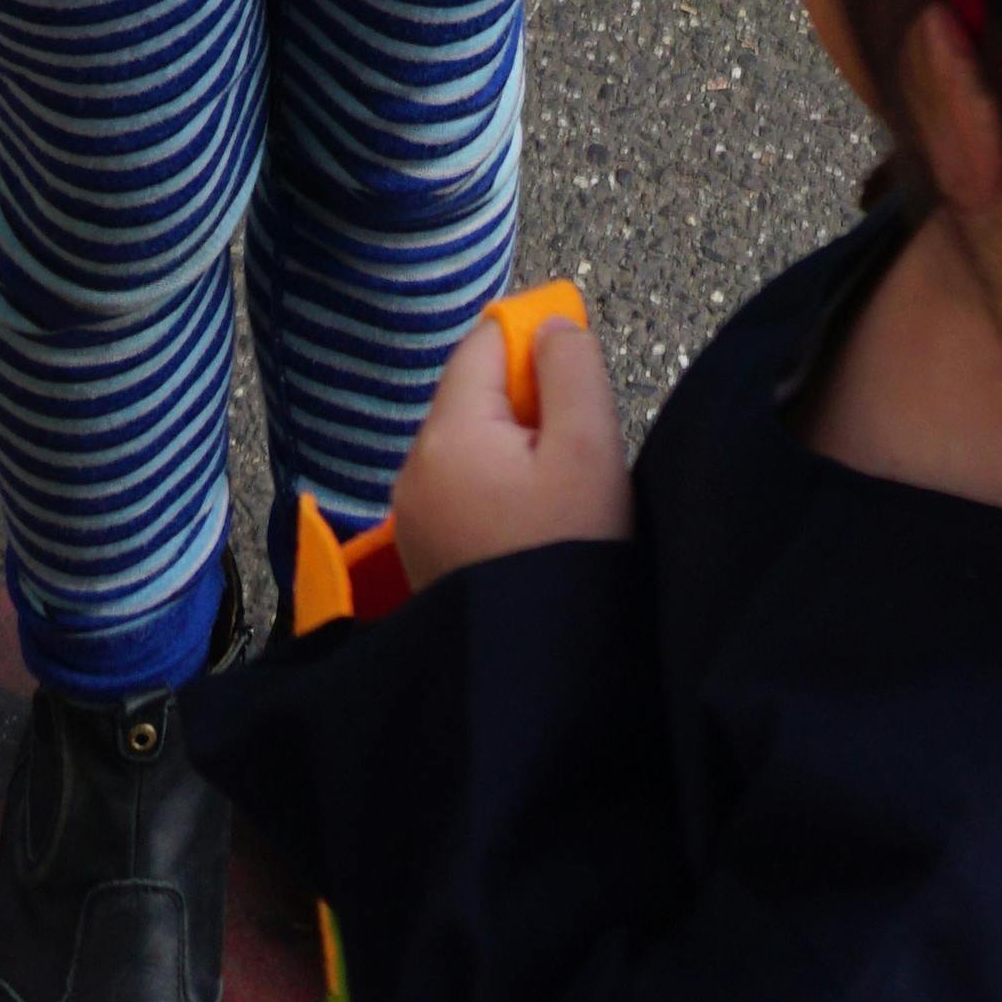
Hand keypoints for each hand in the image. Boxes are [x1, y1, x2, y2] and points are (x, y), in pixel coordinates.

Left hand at [389, 297, 630, 584]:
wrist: (535, 677)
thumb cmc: (568, 551)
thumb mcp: (589, 447)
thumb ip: (571, 367)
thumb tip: (548, 323)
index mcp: (446, 434)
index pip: (483, 343)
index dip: (535, 345)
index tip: (577, 387)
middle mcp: (413, 469)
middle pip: (475, 396)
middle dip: (528, 407)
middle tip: (576, 457)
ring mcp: (412, 518)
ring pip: (471, 446)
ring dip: (516, 452)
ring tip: (560, 500)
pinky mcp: (422, 556)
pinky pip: (462, 492)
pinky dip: (499, 492)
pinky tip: (534, 530)